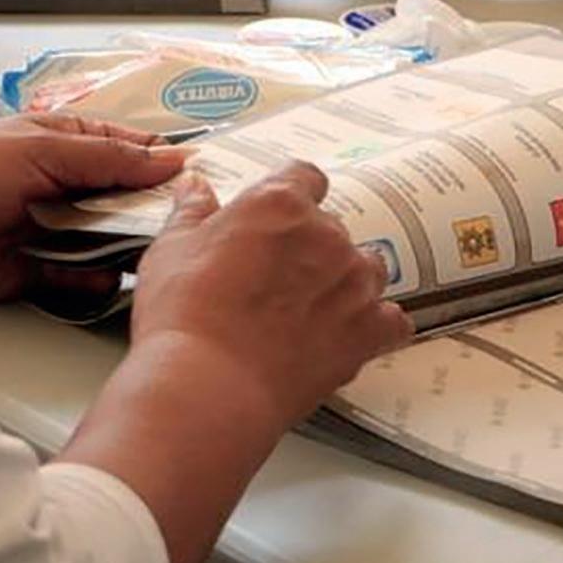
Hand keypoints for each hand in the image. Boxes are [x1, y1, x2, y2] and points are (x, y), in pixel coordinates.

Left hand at [0, 115, 186, 305]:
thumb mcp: (43, 150)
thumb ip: (111, 159)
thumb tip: (172, 161)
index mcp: (59, 142)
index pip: (125, 148)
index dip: (162, 160)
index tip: (199, 176)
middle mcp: (58, 183)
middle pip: (123, 195)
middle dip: (151, 206)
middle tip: (185, 218)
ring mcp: (49, 226)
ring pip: (108, 236)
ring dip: (128, 244)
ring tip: (156, 250)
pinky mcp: (36, 269)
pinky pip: (80, 276)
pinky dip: (97, 279)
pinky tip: (110, 277)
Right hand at [132, 162, 412, 428]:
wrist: (208, 385)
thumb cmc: (185, 318)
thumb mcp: (171, 251)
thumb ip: (193, 213)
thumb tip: (195, 189)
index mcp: (280, 205)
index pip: (305, 178)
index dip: (295, 196)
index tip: (284, 214)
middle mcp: (327, 236)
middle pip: (333, 229)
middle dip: (310, 251)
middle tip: (277, 282)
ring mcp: (355, 283)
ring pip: (367, 269)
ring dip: (346, 283)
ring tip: (310, 311)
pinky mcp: (369, 330)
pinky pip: (392, 321)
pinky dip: (376, 327)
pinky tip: (350, 337)